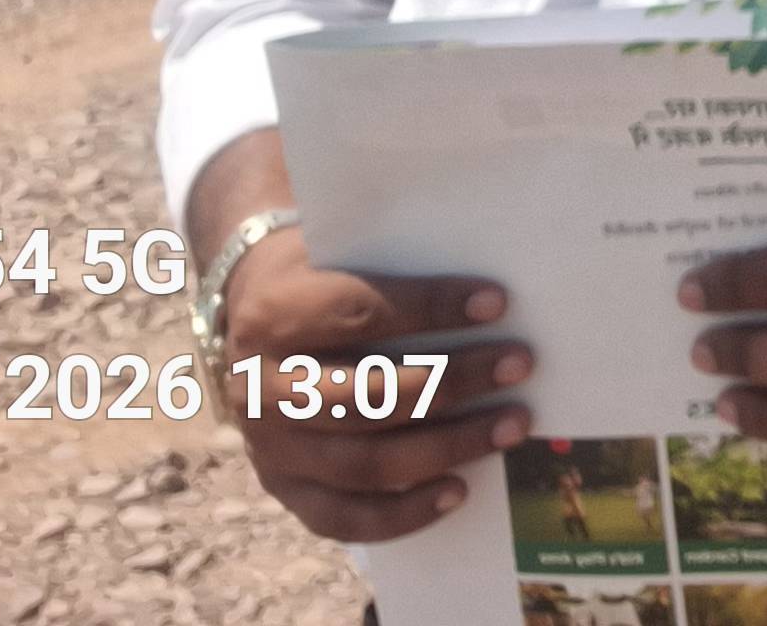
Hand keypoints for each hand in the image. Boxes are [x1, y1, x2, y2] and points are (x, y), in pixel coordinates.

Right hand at [220, 231, 534, 543]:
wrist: (248, 317)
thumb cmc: (316, 276)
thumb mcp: (336, 248)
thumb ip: (395, 265)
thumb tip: (487, 293)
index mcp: (273, 317)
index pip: (359, 315)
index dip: (429, 309)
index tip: (497, 303)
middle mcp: (259, 389)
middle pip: (364, 398)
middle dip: (450, 383)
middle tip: (518, 365)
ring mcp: (266, 447)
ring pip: (362, 464)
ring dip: (446, 448)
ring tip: (510, 426)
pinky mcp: (280, 488)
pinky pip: (342, 518)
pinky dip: (404, 514)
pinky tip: (460, 490)